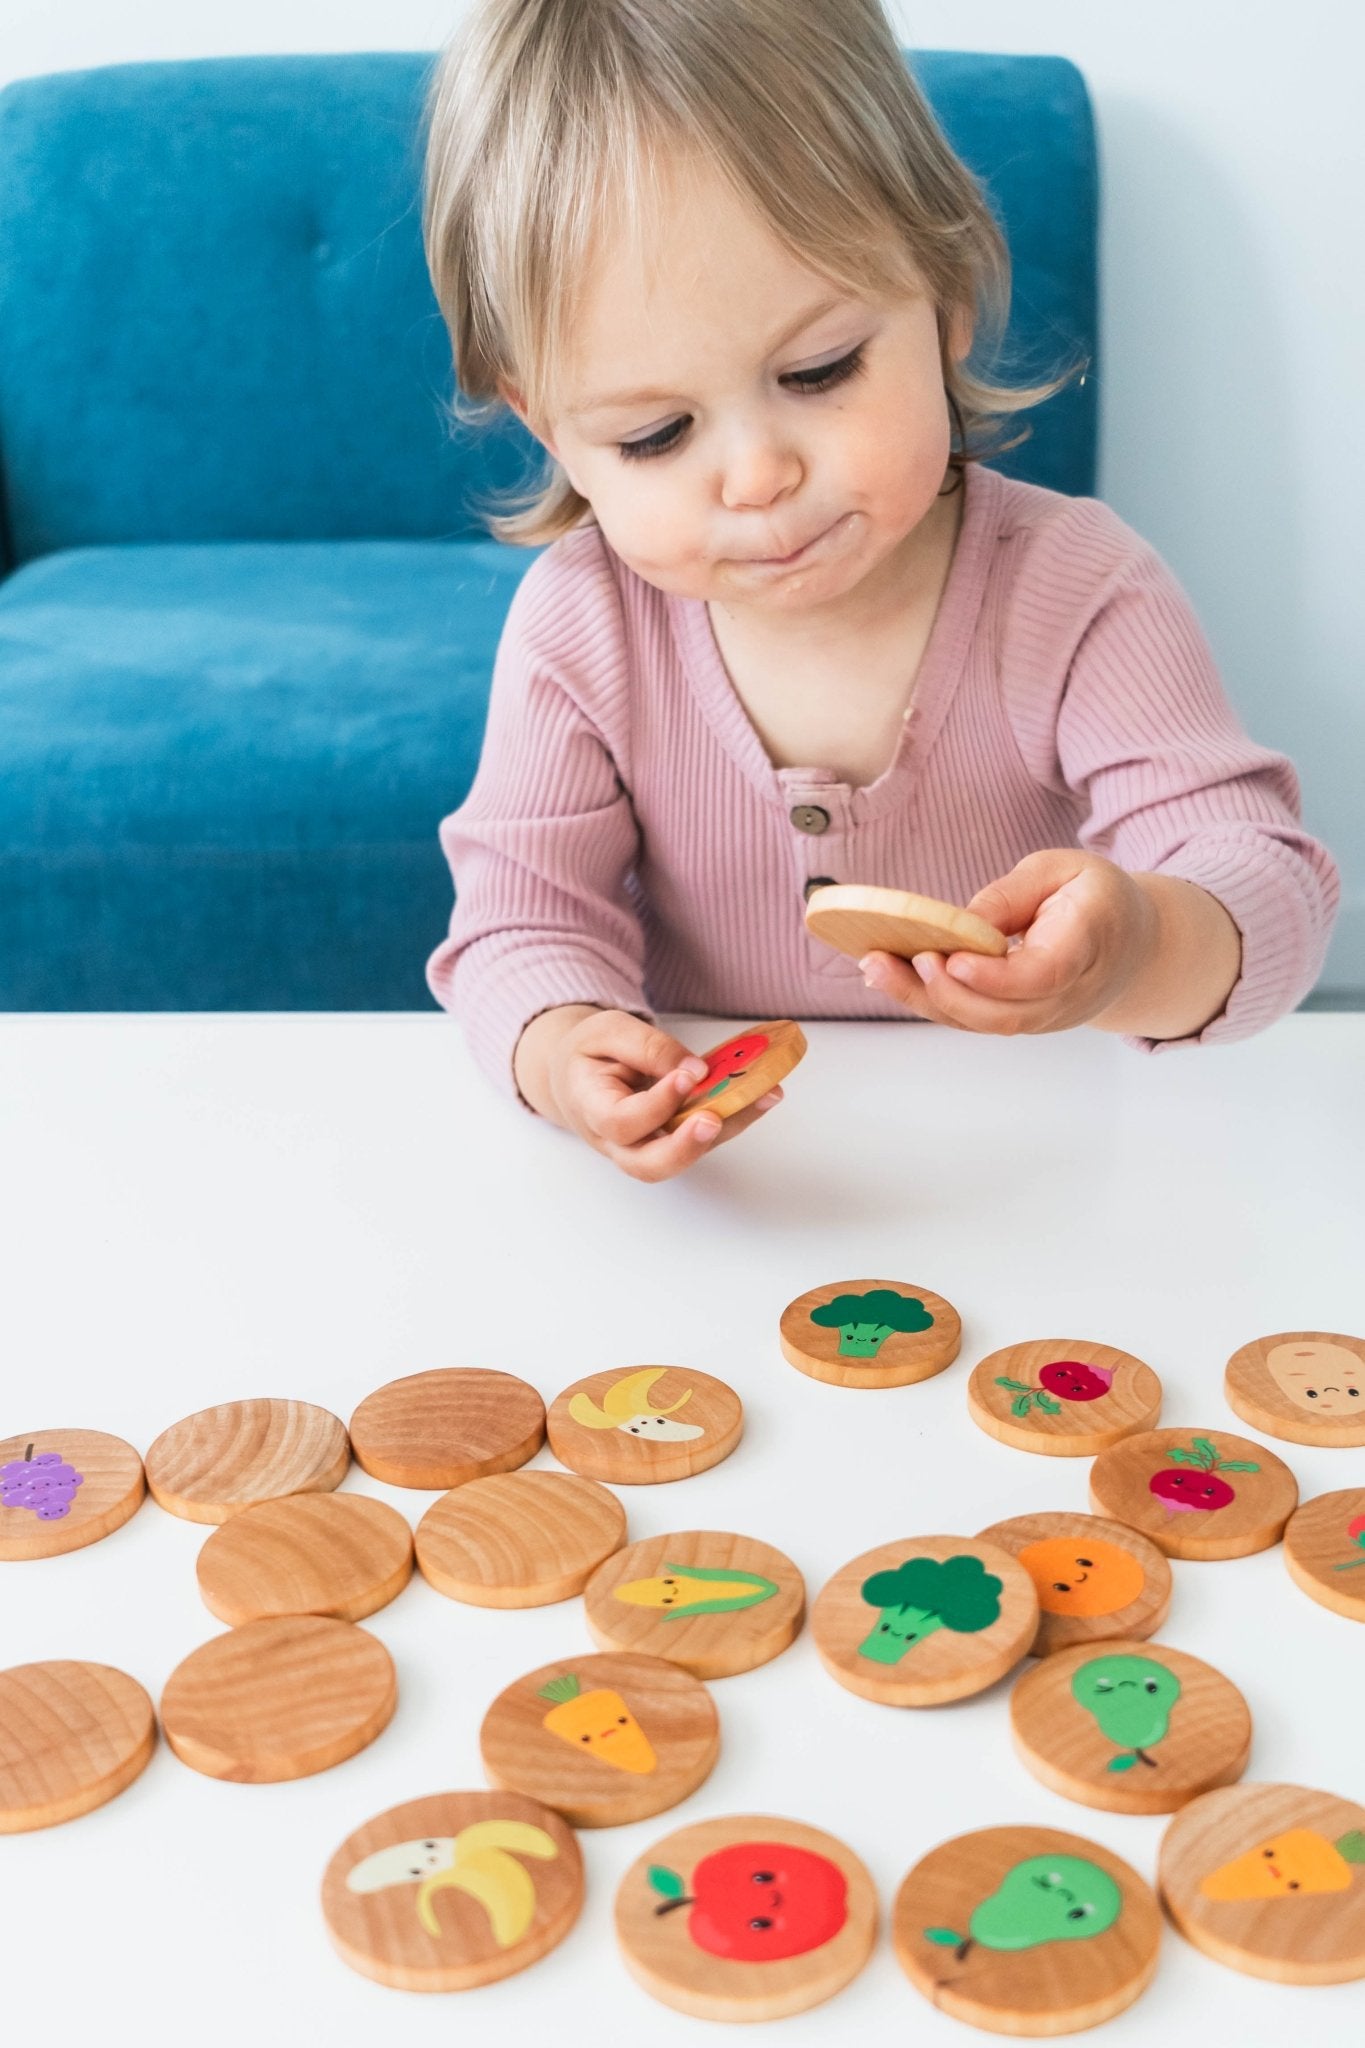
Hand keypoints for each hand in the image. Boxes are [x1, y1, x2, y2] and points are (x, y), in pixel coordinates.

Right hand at [539, 1008, 782, 1181]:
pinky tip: (763, 1093)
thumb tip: (696, 1070)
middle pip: (648, 1165)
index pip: (620, 1121)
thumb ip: (648, 1047)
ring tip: (764, 1095)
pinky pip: (703, 1138)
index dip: (656, 1105)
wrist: (579, 1073)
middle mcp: (617, 1142)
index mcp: (590, 1110)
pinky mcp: (672, 1141)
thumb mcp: (608, 1032)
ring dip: (727, 1129)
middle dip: (686, 1147)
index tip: (687, 1076)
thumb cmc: (590, 1053)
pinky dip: (735, 1117)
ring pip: (684, 1156)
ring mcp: (645, 1147)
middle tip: (715, 1120)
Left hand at [859, 850, 1159, 1035]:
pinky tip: (888, 976)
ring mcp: (1046, 1017)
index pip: (1044, 974)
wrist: (1134, 946)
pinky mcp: (1022, 1022)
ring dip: (925, 1000)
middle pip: (1006, 1013)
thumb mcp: (1063, 870)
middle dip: (947, 992)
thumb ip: (1014, 893)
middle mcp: (1068, 993)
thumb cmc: (1094, 899)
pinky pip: (973, 1020)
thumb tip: (962, 920)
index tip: (954, 960)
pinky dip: (929, 1001)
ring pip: (982, 1023)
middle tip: (902, 959)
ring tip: (876, 967)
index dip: (998, 975)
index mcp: (1088, 944)